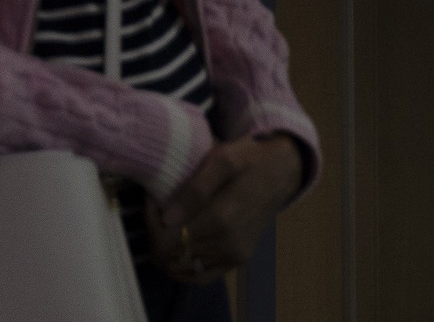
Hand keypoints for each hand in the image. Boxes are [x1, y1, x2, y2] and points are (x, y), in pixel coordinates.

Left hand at [149, 134, 303, 283]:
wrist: (282, 172)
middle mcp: (228, 242)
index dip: (151, 222)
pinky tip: (179, 248)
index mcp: (222, 217)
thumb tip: (167, 218)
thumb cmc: (249, 159)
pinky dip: (183, 267)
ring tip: (170, 224)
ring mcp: (234, 254)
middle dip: (156, 234)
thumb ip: (195, 188)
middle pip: (171, 254)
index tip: (153, 201)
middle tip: (158, 211)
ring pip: (181, 266)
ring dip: (168, 248)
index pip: (167, 239)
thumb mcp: (223, 158)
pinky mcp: (238, 259)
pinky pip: (200, 277)